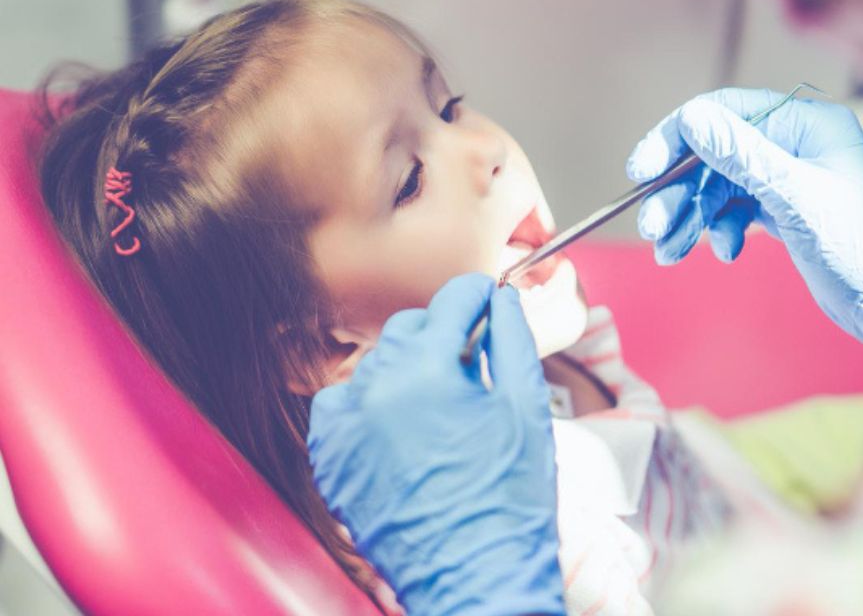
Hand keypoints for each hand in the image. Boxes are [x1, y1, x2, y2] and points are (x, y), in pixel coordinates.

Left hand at [308, 273, 563, 615]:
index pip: (451, 301)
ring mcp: (345, 424)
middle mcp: (375, 387)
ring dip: (405, 370)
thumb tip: (503, 301)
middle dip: (442, 334)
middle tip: (472, 362)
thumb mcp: (527, 406)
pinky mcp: (328, 459)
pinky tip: (398, 427)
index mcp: (427, 368)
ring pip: (373, 366)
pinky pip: (340, 406)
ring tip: (439, 406)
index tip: (486, 296)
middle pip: (409, 328)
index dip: (476, 294)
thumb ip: (513, 340)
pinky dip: (366, 405)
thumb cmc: (509, 497)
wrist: (476, 575)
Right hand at [627, 88, 862, 404]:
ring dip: (691, 217)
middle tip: (652, 227)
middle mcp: (796, 144)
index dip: (677, 138)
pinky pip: (735, 210)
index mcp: (807, 124)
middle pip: (715, 155)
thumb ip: (741, 155)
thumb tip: (692, 118)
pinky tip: (725, 252)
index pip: (725, 113)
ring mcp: (789, 179)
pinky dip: (720, 231)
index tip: (642, 170)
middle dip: (680, 192)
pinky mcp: (785, 211)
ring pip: (719, 187)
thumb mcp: (796, 196)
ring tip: (670, 251)